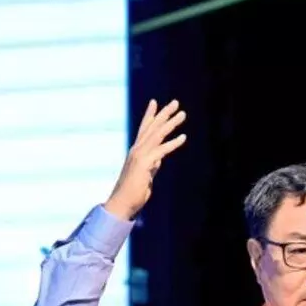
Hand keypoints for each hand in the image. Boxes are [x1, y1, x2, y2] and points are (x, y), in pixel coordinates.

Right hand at [103, 99, 186, 221]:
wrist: (122, 203)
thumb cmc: (132, 192)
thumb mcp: (145, 174)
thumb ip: (152, 164)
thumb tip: (158, 159)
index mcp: (136, 151)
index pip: (143, 128)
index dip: (150, 115)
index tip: (155, 102)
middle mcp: (137, 150)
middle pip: (152, 127)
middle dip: (164, 113)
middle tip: (175, 102)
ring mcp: (140, 156)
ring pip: (157, 134)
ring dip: (171, 123)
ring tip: (183, 114)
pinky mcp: (144, 164)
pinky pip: (161, 150)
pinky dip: (172, 143)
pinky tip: (183, 137)